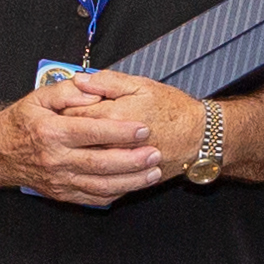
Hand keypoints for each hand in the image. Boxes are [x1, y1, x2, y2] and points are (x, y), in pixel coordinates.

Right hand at [0, 79, 163, 207]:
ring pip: (101, 185)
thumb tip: (95, 91)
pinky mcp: (63, 193)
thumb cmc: (23, 122)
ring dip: (131, 181)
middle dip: (132, 160)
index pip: (91, 132)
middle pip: (100, 163)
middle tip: (155, 153)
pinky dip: (116, 193)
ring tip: (153, 172)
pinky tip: (134, 184)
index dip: (120, 132)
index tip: (143, 128)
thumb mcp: (39, 97)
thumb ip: (68, 90)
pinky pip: (94, 198)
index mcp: (52, 132)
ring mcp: (60, 180)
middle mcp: (56, 159)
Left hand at [60, 67, 206, 180]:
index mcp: (115, 115)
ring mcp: (122, 165)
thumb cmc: (174, 110)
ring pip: (87, 165)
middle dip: (68, 135)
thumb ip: (108, 81)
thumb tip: (81, 80)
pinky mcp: (129, 179)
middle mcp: (116, 143)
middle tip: (64, 129)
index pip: (75, 114)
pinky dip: (94, 177)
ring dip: (78, 158)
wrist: (200, 138)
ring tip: (76, 149)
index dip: (66, 110)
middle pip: (77, 141)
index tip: (62, 107)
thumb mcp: (142, 85)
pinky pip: (104, 183)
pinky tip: (92, 169)